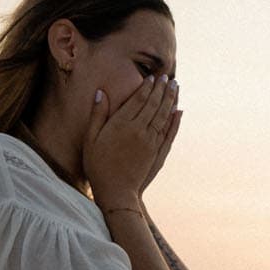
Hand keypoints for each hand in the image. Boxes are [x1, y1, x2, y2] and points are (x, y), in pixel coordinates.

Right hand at [83, 75, 179, 207]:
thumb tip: (101, 93)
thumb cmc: (98, 165)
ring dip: (171, 100)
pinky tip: (178, 111)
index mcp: (121, 124)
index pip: (139, 99)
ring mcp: (150, 141)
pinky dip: (174, 120)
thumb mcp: (90, 139)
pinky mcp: (157, 153)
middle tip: (168, 78)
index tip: (153, 77)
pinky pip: (168, 132)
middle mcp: (139, 130)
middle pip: (154, 104)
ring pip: (164, 115)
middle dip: (162, 89)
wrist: (116, 192)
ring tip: (176, 87)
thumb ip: (97, 115)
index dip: (147, 87)